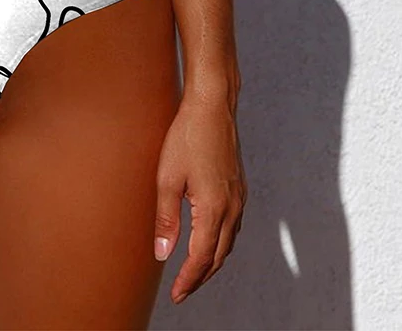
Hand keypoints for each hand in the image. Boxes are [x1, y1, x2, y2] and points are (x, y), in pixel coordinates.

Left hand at [154, 90, 246, 302]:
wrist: (212, 107)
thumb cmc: (187, 137)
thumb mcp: (167, 178)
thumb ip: (165, 219)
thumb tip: (162, 254)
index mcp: (215, 209)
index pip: (202, 258)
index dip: (189, 280)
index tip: (177, 295)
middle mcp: (233, 208)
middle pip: (219, 255)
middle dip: (201, 276)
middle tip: (183, 290)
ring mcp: (239, 197)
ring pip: (228, 242)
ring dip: (212, 260)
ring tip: (193, 271)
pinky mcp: (238, 187)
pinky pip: (233, 225)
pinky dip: (221, 241)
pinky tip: (209, 239)